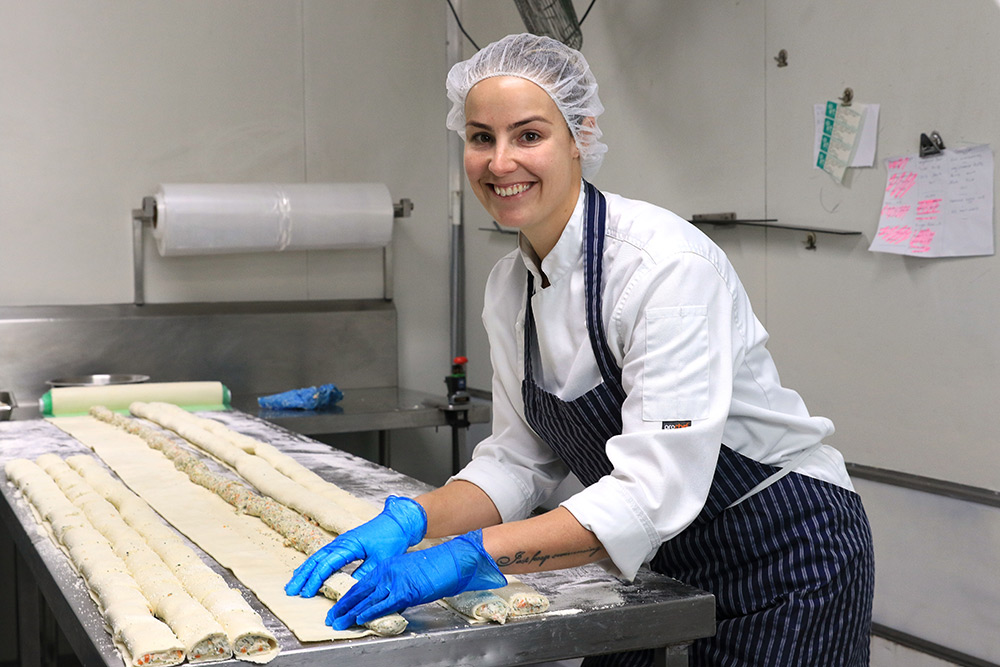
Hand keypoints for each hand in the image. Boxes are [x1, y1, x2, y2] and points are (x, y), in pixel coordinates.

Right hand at [285, 495, 426, 597]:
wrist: (397, 523)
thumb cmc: (391, 539)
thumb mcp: (380, 560)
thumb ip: (364, 574)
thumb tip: (350, 590)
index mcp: (349, 545)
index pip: (326, 564)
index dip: (315, 580)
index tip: (306, 593)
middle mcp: (341, 542)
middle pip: (316, 560)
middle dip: (302, 576)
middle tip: (290, 591)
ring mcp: (341, 542)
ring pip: (317, 557)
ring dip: (305, 570)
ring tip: (293, 584)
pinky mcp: (344, 544)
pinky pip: (324, 555)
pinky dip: (313, 564)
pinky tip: (307, 572)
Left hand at [327, 529, 506, 629]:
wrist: (452, 559)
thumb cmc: (435, 567)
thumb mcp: (409, 573)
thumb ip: (396, 586)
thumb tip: (388, 602)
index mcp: (387, 566)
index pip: (361, 584)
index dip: (348, 598)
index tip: (337, 608)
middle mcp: (387, 572)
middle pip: (359, 591)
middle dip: (343, 606)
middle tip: (330, 618)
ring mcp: (396, 580)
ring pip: (367, 599)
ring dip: (351, 612)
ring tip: (338, 622)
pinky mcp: (406, 590)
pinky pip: (384, 603)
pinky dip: (370, 611)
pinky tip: (359, 618)